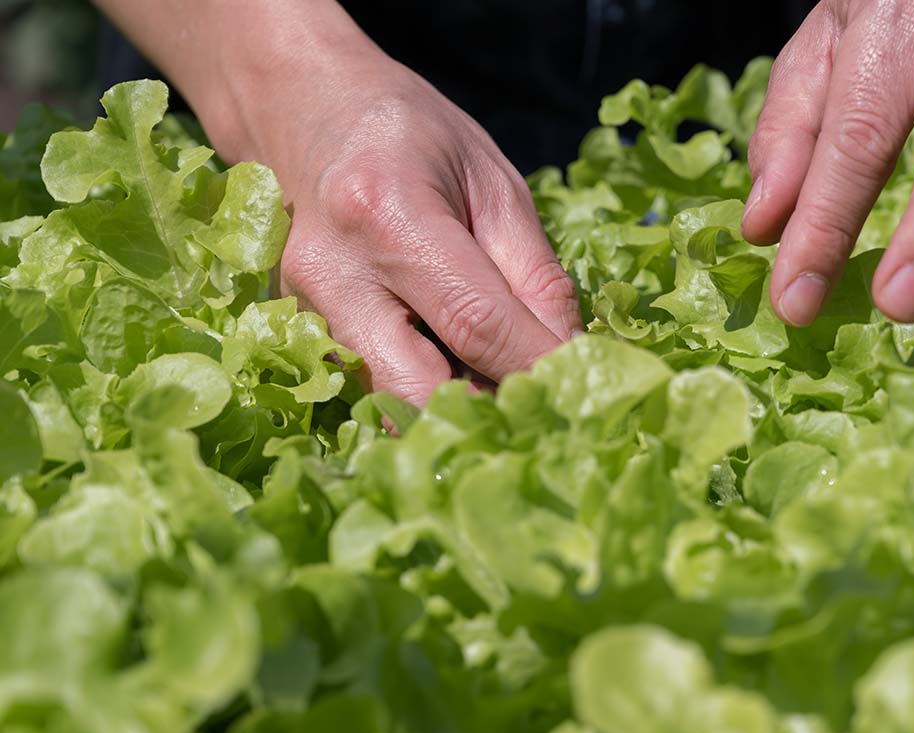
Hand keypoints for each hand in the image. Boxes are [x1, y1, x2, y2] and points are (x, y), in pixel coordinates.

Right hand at [95, 0, 579, 404]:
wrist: (306, 110)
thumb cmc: (412, 136)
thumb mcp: (496, 185)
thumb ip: (536, 277)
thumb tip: (571, 358)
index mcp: (386, 212)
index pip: (476, 322)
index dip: (538, 365)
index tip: (586, 387)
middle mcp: (332, 272)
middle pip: (419, 390)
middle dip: (490, 411)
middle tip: (543, 405)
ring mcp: (304, 309)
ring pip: (390, 405)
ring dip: (457, 412)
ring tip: (503, 390)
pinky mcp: (299, 334)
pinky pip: (371, 391)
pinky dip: (423, 399)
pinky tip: (457, 377)